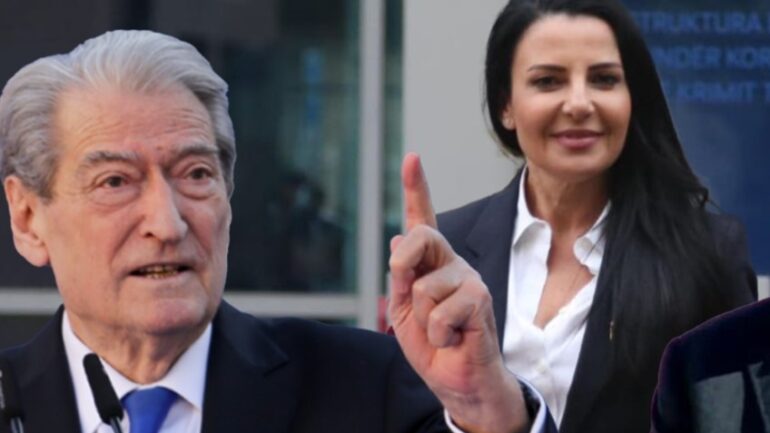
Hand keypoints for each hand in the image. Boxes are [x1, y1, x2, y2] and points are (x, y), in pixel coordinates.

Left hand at [389, 153, 529, 432]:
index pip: (422, 221)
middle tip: (411, 298)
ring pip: (424, 287)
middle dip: (403, 265)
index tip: (412, 158)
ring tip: (441, 331)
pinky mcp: (480, 299)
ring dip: (423, 321)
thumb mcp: (403, 312)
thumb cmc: (434, 347)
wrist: (458, 381)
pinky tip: (453, 339)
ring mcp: (468, 279)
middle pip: (421, 237)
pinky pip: (440, 312)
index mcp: (430, 265)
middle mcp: (451, 264)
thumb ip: (401, 276)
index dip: (416, 189)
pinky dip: (438, 334)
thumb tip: (397, 234)